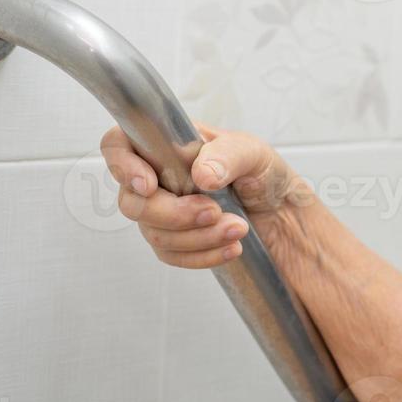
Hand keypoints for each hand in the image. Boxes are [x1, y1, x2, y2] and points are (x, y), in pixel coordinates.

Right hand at [100, 122, 305, 268]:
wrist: (282, 212)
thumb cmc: (263, 173)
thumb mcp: (255, 153)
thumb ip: (229, 156)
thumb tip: (202, 174)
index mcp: (169, 145)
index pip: (119, 145)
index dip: (122, 165)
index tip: (149, 185)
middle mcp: (158, 178)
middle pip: (131, 201)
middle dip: (172, 213)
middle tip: (213, 211)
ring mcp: (163, 211)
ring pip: (153, 233)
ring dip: (196, 236)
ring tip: (238, 228)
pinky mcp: (175, 241)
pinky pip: (172, 255)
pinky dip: (202, 255)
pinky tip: (232, 247)